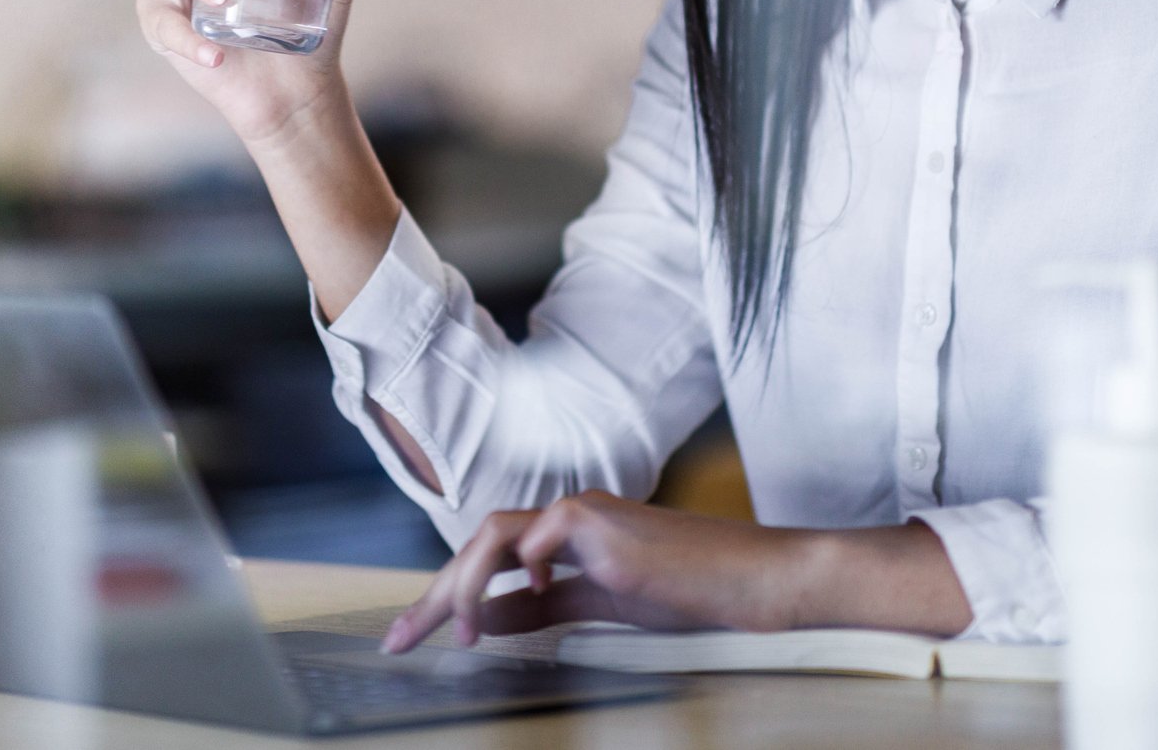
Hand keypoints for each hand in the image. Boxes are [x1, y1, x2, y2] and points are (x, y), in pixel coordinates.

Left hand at [381, 492, 820, 652]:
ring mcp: (586, 516)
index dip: (449, 598)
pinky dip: (518, 569)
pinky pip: (537, 536)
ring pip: (494, 534)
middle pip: (479, 547)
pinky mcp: (602, 523)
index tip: (413, 636)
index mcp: (572, 542)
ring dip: (463, 584)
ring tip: (454, 632)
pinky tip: (523, 600)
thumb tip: (485, 622)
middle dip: (435, 594)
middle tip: (398, 640)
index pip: (493, 565)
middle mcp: (571, 521)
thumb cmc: (698, 596)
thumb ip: (545, 611)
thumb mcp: (606, 609)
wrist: (758, 581)